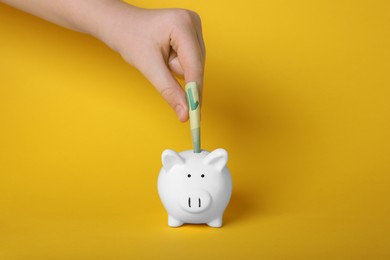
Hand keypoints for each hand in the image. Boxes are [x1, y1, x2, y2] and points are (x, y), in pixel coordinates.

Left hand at [99, 4, 205, 121]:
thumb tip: (185, 113)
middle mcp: (192, 22)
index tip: (194, 114)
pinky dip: (178, 66)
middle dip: (179, 75)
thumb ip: (169, 91)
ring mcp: (194, 27)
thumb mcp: (148, 67)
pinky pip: (191, 62)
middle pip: (196, 66)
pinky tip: (165, 56)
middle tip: (160, 69)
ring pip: (194, 66)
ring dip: (176, 70)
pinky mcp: (192, 34)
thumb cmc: (130, 38)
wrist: (121, 26)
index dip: (195, 91)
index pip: (194, 65)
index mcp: (182, 24)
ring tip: (159, 57)